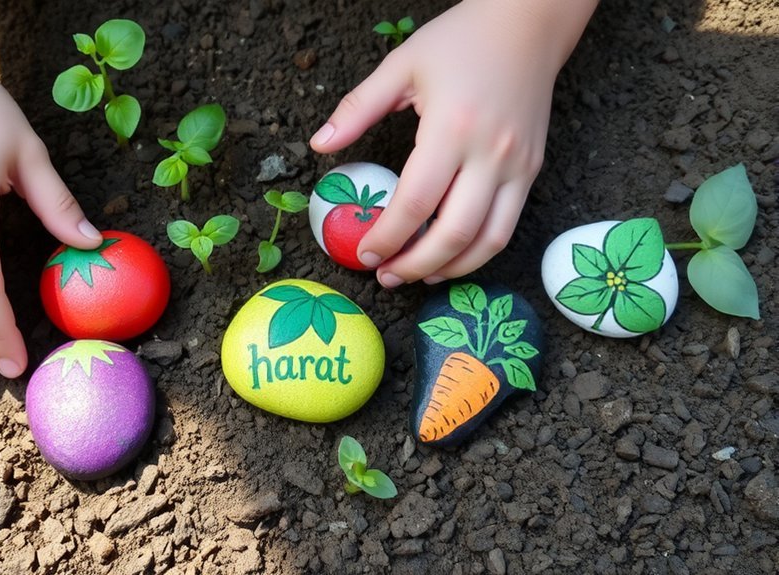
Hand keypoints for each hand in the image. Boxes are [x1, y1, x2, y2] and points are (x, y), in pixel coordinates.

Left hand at [311, 0, 595, 286]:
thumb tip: (319, 143)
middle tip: (385, 276)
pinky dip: (478, 252)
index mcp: (452, 128)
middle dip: (415, 265)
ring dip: (450, 269)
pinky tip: (449, 257)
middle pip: (453, 234)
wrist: (528, 23)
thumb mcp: (401, 66)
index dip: (387, 236)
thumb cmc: (460, 40)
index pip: (415, 202)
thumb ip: (357, 108)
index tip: (363, 253)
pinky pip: (507, 226)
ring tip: (415, 276)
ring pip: (488, 241)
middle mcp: (491, 154)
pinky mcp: (532, 171)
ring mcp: (517, 166)